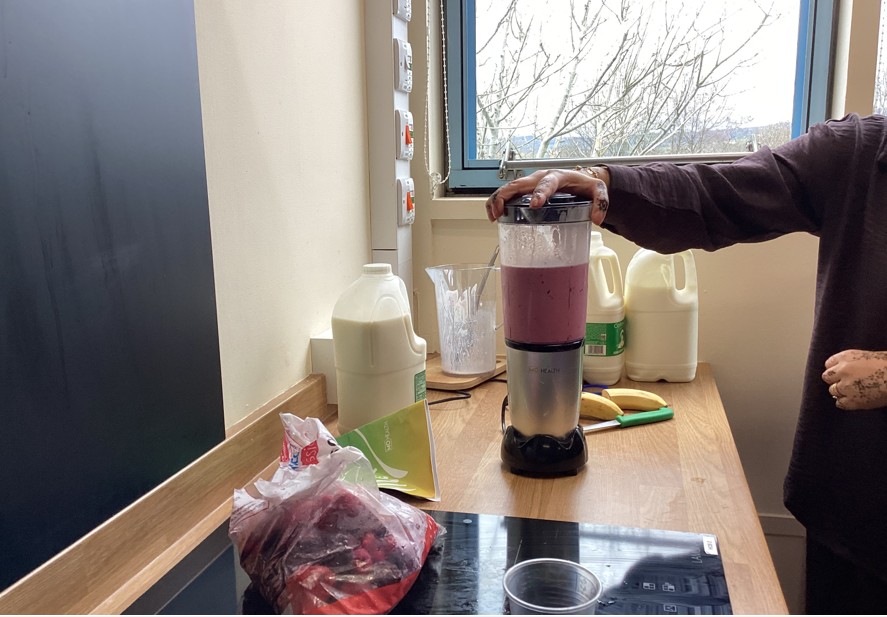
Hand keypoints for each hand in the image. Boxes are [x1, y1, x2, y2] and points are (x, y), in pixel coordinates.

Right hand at [484, 167, 610, 223]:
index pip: (546, 183)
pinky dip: (498, 202)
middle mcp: (540, 177)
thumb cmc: (584, 184)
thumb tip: (597, 218)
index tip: (535, 204)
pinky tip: (495, 215)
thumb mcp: (597, 190)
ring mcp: (530, 183)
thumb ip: (600, 202)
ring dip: (497, 200)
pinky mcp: (525, 190)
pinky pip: (508, 193)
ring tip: (493, 216)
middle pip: (518, 184)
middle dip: (506, 197)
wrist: (578, 179)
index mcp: (557, 177)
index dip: (539, 192)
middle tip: (500, 212)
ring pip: (508, 188)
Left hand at [821, 350, 886, 409]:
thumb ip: (854, 362)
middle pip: (827, 378)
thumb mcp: (869, 356)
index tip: (841, 373)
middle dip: (836, 380)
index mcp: (846, 357)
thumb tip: (849, 369)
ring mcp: (846, 386)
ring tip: (853, 392)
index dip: (835, 369)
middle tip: (847, 383)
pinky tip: (852, 400)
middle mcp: (842, 370)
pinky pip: (840, 403)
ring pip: (832, 391)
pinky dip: (844, 403)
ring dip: (840, 392)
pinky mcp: (852, 401)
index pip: (828, 364)